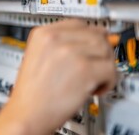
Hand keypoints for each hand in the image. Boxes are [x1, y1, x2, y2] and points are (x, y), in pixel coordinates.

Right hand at [0, 19, 116, 134]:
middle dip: (99, 53)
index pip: (77, 23)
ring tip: (91, 80)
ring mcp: (70, 52)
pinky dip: (107, 82)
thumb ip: (64, 45)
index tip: (95, 42)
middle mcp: (55, 39)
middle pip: (95, 34)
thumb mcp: (39, 58)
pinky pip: (111, 69)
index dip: (89, 36)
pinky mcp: (84, 69)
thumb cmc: (33, 93)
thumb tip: (98, 37)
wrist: (27, 115)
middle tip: (93, 68)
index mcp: (42, 34)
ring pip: (106, 50)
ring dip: (104, 67)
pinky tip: (93, 89)